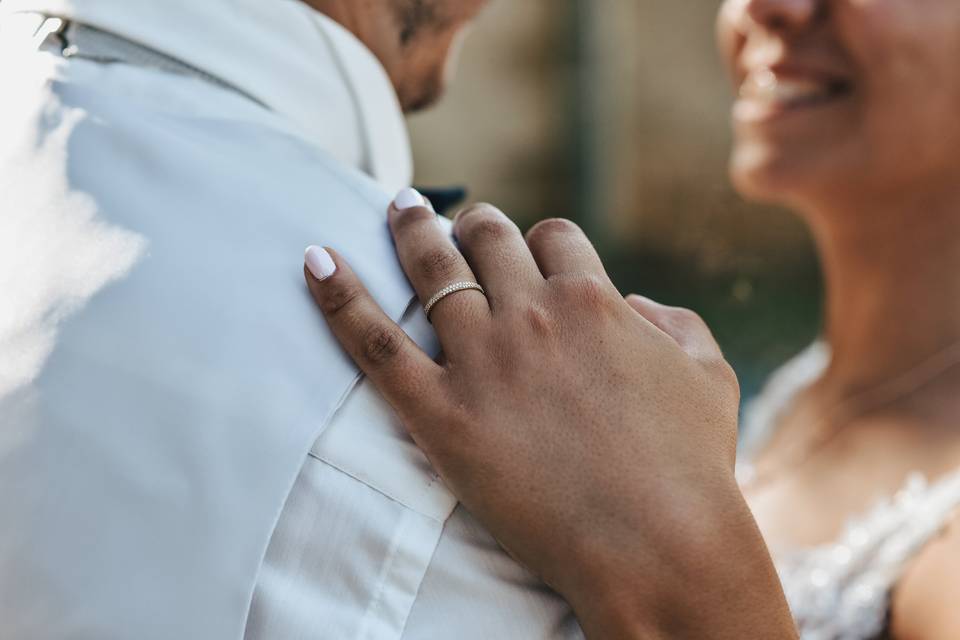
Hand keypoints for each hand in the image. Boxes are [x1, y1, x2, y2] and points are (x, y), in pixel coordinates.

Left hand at [303, 194, 795, 638]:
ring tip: (398, 207)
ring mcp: (482, 361)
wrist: (657, 543)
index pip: (554, 236)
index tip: (531, 251)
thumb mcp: (708, 376)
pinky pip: (374, 343)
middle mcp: (532, 315)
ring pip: (432, 269)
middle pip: (489, 238)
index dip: (540, 239)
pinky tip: (313, 261)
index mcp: (594, 299)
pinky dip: (338, 297)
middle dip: (475, 225)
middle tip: (458, 225)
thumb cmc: (691, 465)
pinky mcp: (441, 412)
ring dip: (412, 231)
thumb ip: (676, 323)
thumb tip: (636, 301)